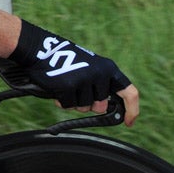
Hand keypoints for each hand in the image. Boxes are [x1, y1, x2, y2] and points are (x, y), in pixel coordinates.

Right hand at [11, 20, 138, 125]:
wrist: (41, 50)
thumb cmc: (66, 62)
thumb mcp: (90, 69)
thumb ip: (102, 85)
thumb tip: (107, 109)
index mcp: (109, 68)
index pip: (130, 92)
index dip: (132, 110)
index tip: (129, 122)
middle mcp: (100, 73)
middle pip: (101, 106)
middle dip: (90, 106)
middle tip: (79, 94)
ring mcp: (85, 79)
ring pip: (83, 107)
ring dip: (74, 102)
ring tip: (65, 85)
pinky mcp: (69, 85)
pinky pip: (68, 105)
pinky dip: (62, 101)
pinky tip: (57, 88)